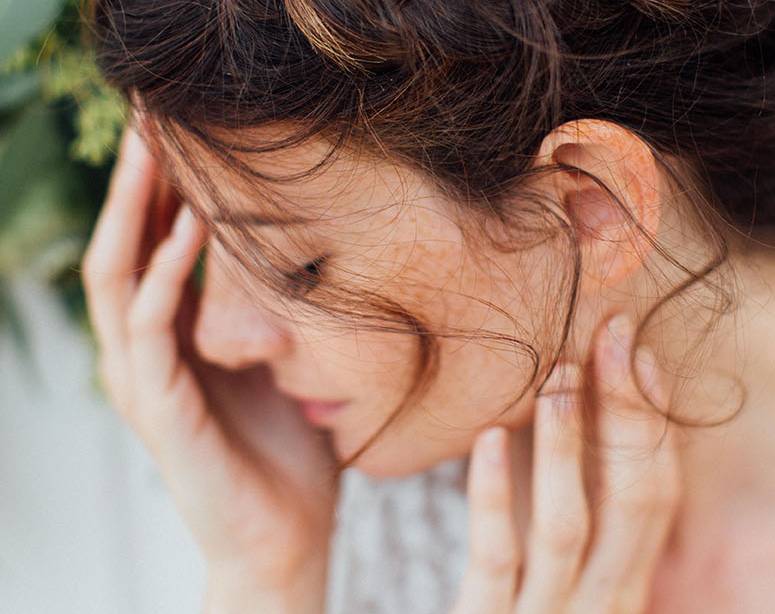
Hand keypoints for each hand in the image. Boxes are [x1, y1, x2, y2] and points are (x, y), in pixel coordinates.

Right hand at [80, 122, 336, 612]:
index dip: (157, 189)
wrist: (286, 537)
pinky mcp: (158, 411)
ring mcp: (142, 382)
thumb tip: (311, 254)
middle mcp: (143, 354)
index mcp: (170, 342)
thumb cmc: (290, 451)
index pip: (147, 247)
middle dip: (133, 181)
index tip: (177, 131)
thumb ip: (277, 313)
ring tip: (152, 149)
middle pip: (120, 245)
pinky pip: (152, 328)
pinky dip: (165, 273)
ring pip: (116, 275)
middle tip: (149, 117)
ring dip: (134, 209)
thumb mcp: (284, 364)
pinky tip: (189, 230)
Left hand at [451, 314, 681, 613]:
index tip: (645, 357)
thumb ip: (576, 531)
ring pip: (569, 525)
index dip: (656, 427)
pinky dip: (494, 496)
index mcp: (625, 590)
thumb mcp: (567, 588)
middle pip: (631, 502)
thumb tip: (565, 435)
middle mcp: (606, 608)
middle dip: (628, 414)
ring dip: (567, 444)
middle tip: (614, 334)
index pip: (656, 500)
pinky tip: (486, 439)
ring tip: (558, 372)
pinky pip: (496, 560)